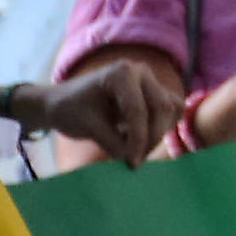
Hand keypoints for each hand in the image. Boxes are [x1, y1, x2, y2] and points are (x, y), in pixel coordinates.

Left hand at [44, 54, 181, 170]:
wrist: (64, 102)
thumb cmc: (71, 111)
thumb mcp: (88, 128)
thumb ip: (113, 143)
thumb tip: (135, 158)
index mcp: (121, 73)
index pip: (138, 110)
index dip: (138, 140)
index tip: (131, 163)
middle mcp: (140, 72)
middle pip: (162, 108)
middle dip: (151, 138)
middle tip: (134, 161)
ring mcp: (150, 81)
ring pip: (170, 109)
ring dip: (158, 134)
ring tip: (136, 151)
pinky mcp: (154, 93)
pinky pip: (172, 110)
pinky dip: (162, 127)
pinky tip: (141, 140)